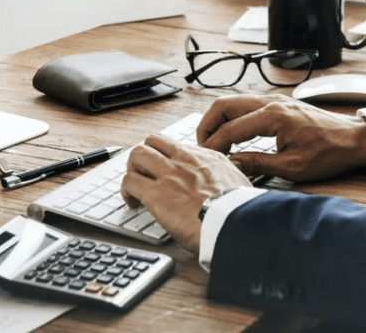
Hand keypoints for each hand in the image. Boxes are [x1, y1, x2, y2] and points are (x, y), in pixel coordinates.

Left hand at [120, 135, 251, 253]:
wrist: (235, 223)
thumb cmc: (239, 210)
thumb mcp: (240, 183)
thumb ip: (229, 176)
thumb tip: (231, 179)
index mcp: (206, 158)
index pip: (176, 145)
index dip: (165, 156)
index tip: (165, 169)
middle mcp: (185, 160)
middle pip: (153, 141)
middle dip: (145, 157)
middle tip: (145, 174)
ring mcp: (168, 174)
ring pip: (137, 155)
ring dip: (132, 170)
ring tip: (135, 188)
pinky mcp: (155, 193)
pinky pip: (129, 182)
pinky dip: (126, 191)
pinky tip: (133, 203)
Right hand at [197, 94, 365, 181]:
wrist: (353, 139)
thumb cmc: (329, 153)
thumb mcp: (292, 167)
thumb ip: (257, 164)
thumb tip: (231, 165)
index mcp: (272, 116)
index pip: (230, 129)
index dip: (213, 145)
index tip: (205, 159)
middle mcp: (270, 102)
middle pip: (224, 105)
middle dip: (207, 125)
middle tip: (203, 147)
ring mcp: (274, 100)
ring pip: (233, 102)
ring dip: (219, 120)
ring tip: (214, 142)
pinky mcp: (279, 104)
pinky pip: (246, 105)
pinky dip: (232, 117)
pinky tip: (233, 135)